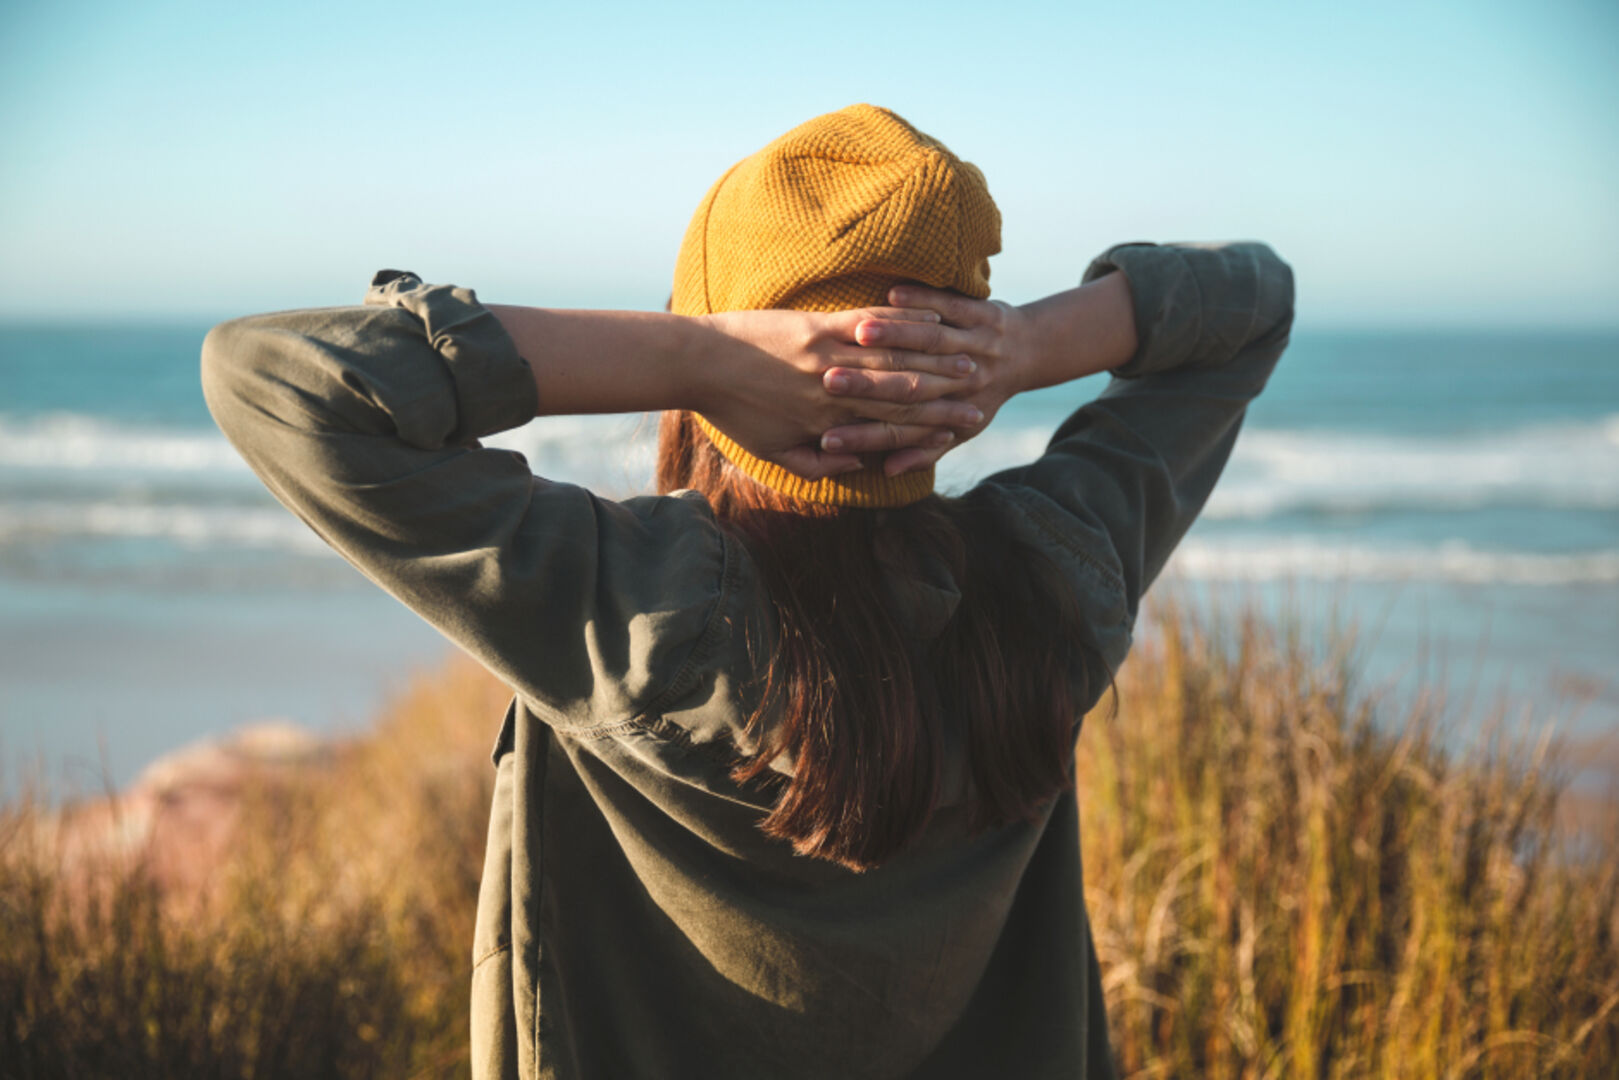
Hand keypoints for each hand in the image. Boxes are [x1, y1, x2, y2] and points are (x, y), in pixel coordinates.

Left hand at [695, 305, 986, 479]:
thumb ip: (817, 464)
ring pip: (892, 357)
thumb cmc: (731, 411)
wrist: (698, 365)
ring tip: (968, 351)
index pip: (893, 425)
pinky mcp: (816, 325)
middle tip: (981, 385)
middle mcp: (835, 391)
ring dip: (934, 354)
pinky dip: (901, 321)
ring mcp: (827, 355)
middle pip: (902, 391)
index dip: (934, 424)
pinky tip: (927, 318)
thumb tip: (857, 463)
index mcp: (828, 424)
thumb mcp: (773, 451)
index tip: (966, 422)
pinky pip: (868, 323)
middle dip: (946, 389)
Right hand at [820, 285, 1038, 474]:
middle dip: (869, 384)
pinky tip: (893, 294)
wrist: (1028, 351)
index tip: (826, 440)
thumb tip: (886, 471)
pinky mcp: (985, 314)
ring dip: (895, 338)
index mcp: (953, 415)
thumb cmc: (980, 395)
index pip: (900, 431)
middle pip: (910, 387)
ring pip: (932, 342)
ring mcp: (978, 345)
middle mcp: (967, 383)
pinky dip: (922, 301)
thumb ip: (921, 451)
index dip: (863, 437)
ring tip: (859, 336)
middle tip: (829, 383)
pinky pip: (950, 304)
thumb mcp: (959, 432)